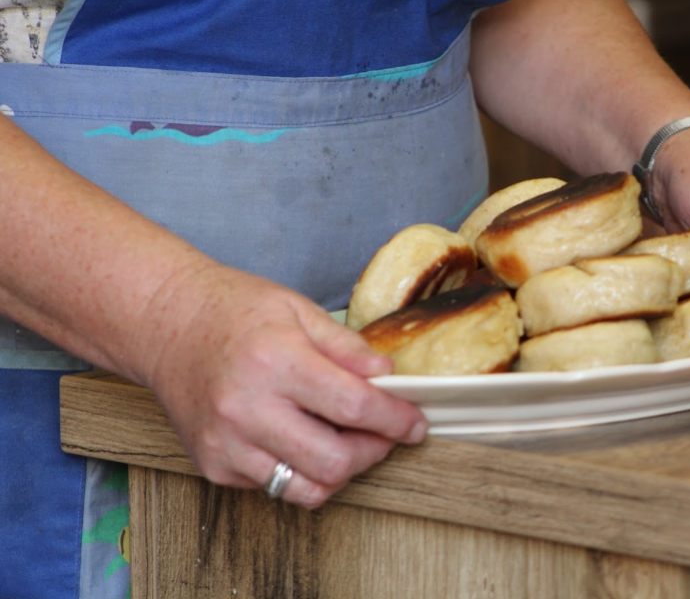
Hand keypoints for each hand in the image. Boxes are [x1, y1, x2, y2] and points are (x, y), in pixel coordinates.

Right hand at [137, 264, 427, 507]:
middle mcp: (248, 408)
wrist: (165, 324)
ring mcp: (227, 443)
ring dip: (341, 471)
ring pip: (308, 489)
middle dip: (374, 452)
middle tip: (383, 434)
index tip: (414, 423)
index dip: (395, 420)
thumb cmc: (232, 311)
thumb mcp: (298, 310)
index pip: (354, 407)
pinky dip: (301, 472)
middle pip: (335, 461)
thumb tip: (388, 379)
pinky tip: (301, 440)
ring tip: (346, 441)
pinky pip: (276, 488)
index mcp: (276, 362)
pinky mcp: (214, 465)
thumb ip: (347, 348)